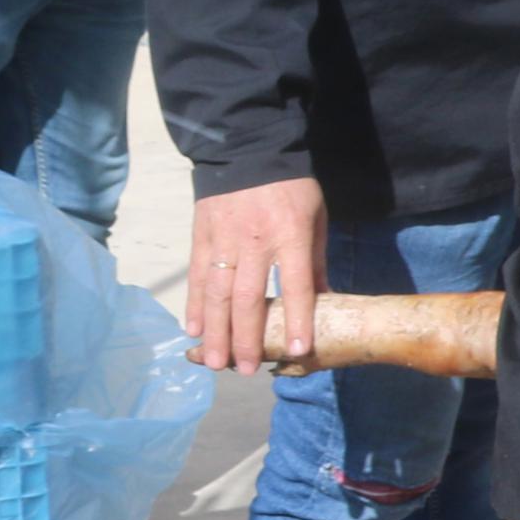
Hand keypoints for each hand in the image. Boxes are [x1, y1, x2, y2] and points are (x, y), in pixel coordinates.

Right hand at [192, 177, 326, 373]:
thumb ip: (315, 261)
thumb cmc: (291, 188)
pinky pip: (196, 276)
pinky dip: (194, 305)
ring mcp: (223, 239)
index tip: (297, 350)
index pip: (295, 284)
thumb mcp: (315, 218)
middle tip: (245, 370)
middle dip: (246, 338)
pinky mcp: (201, 236)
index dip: (296, 319)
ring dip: (216, 331)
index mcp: (290, 235)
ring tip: (216, 362)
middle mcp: (255, 241)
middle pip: (248, 298)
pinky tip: (195, 330)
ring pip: (217, 293)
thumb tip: (324, 300)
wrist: (248, 148)